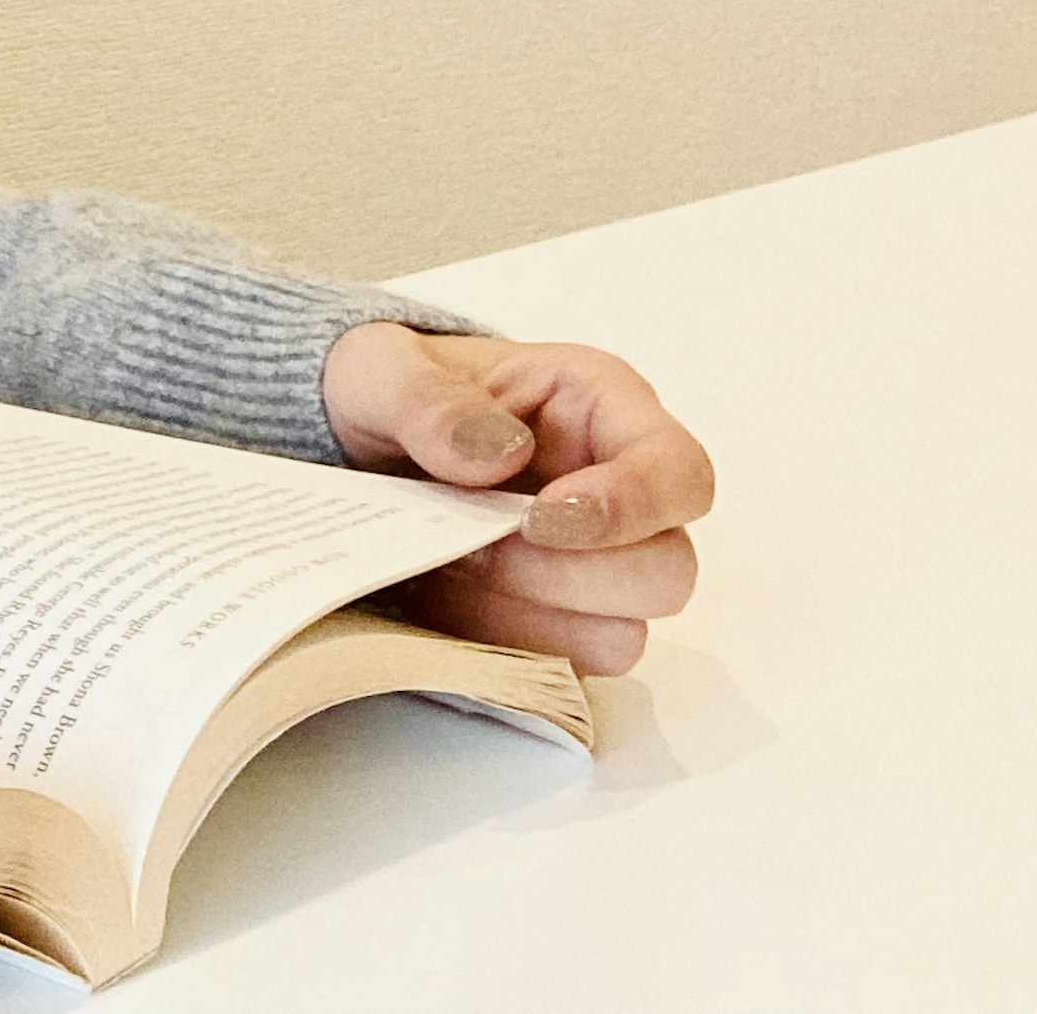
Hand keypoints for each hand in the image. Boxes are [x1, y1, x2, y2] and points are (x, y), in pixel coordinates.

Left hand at [319, 321, 711, 674]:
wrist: (357, 449)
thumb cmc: (397, 393)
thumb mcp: (382, 370)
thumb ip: (428, 401)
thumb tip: (497, 451)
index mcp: (602, 408)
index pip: (679, 472)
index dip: (631, 506)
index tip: (542, 518)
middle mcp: (619, 493)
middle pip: (667, 572)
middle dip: (566, 574)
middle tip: (477, 544)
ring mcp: (595, 566)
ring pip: (620, 634)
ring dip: (530, 613)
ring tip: (455, 565)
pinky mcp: (556, 620)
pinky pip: (561, 666)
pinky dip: (500, 640)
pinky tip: (448, 594)